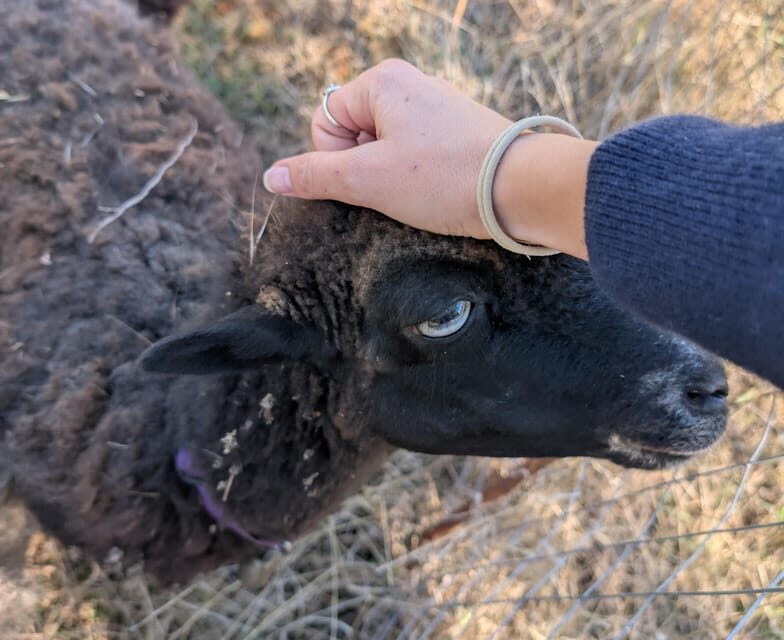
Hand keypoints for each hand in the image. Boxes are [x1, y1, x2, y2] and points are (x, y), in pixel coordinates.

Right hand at [262, 59, 510, 238]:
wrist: (521, 187)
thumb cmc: (444, 178)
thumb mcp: (368, 180)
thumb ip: (315, 175)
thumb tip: (271, 176)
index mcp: (382, 81)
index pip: (325, 122)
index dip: (337, 159)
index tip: (371, 175)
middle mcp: (410, 84)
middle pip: (354, 133)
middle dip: (365, 167)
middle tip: (397, 185)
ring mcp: (436, 107)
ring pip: (385, 147)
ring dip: (390, 176)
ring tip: (422, 189)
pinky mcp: (457, 131)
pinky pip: (415, 154)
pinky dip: (417, 177)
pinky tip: (439, 189)